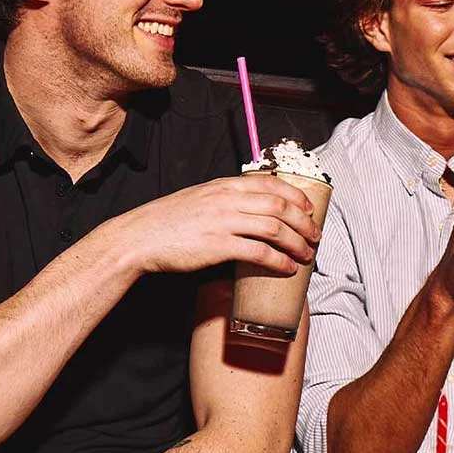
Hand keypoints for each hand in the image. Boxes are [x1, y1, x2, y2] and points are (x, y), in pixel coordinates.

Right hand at [103, 175, 320, 276]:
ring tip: (306, 255)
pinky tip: (286, 268)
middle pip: (279, 205)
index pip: (270, 183)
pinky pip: (259, 253)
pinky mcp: (218, 246)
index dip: (296, 195)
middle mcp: (226, 200)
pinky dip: (279, 261)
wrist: (138, 238)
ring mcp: (223, 222)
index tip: (308, 208)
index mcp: (222, 186)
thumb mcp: (197, 199)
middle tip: (315, 235)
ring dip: (297, 243)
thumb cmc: (165, 222)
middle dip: (304, 222)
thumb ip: (222, 200)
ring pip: (275, 228)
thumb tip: (247, 211)